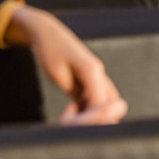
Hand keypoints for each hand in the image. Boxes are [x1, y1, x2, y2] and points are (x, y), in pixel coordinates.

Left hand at [5, 6, 127, 125]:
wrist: (47, 33)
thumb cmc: (50, 50)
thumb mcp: (57, 72)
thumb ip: (76, 92)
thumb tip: (89, 113)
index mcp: (92, 70)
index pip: (101, 104)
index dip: (88, 120)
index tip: (70, 125)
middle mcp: (99, 73)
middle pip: (112, 106)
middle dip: (95, 119)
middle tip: (70, 120)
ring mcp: (98, 76)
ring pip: (108, 105)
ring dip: (92, 115)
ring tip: (70, 114)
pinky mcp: (92, 80)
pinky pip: (97, 101)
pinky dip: (87, 109)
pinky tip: (71, 108)